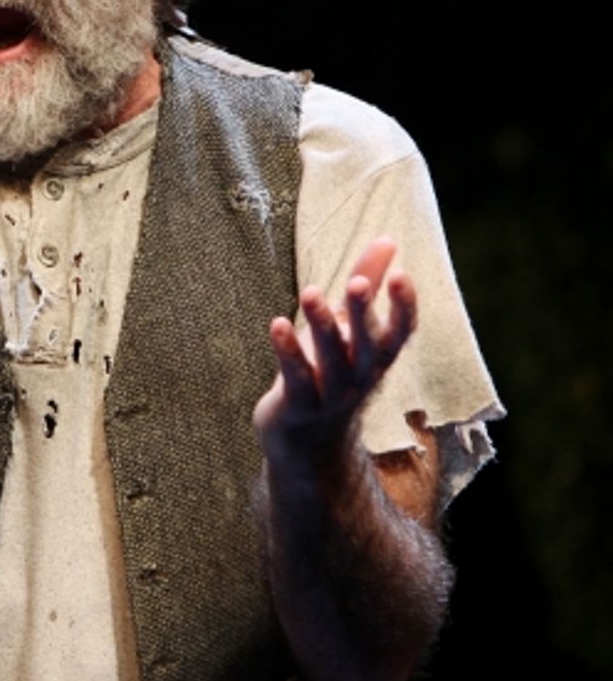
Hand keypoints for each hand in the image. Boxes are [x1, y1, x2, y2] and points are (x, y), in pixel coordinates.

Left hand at [253, 238, 416, 467]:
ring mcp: (330, 393)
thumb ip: (369, 281)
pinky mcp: (298, 403)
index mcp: (377, 356)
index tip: (403, 275)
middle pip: (367, 344)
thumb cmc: (332, 370)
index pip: (400, 332)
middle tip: (356, 283)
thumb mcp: (352, 326)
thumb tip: (389, 239)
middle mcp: (360, 375)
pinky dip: (287, 352)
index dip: (404, 307)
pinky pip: (295, 376)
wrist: (308, 441)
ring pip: (330, 360)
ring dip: (321, 326)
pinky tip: (276, 324)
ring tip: (310, 292)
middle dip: (362, 313)